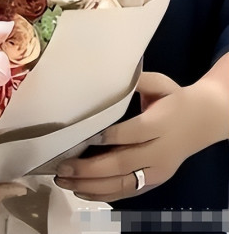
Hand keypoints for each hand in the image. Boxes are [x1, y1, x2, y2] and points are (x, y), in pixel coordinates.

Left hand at [54, 70, 227, 201]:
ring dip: (91, 186)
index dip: (110, 137)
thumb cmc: (174, 99)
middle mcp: (160, 152)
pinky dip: (104, 195)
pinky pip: (128, 192)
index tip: (84, 137)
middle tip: (62, 166)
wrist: (205, 120)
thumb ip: (138, 80)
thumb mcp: (161, 83)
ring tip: (63, 181)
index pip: (134, 133)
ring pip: (123, 183)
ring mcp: (158, 171)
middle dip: (91, 168)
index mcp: (162, 124)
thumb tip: (107, 72)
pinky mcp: (155, 182)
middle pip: (124, 164)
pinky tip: (81, 191)